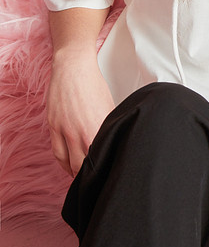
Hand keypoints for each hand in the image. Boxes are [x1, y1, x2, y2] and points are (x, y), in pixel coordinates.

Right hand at [46, 51, 115, 176]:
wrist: (74, 68)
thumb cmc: (93, 85)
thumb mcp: (110, 107)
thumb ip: (111, 127)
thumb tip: (117, 140)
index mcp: (99, 128)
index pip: (102, 158)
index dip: (106, 168)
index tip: (110, 173)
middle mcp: (81, 133)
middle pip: (86, 166)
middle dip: (92, 174)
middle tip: (98, 178)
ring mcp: (65, 131)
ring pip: (70, 163)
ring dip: (76, 173)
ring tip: (84, 177)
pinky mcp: (54, 127)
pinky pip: (57, 153)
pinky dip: (63, 164)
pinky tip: (69, 167)